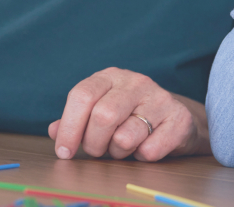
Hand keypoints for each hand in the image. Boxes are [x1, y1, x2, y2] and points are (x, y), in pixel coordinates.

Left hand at [48, 67, 207, 161]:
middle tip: (97, 151)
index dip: (69, 127)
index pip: (82, 95)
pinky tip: (145, 147)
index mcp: (110, 76)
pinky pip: (150, 150)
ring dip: (118, 152)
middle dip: (94, 144)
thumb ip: (75, 120)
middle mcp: (136, 82)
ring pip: (125, 137)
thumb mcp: (100, 110)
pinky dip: (142, 157)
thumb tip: (53, 131)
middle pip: (103, 116)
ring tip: (123, 147)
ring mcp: (160, 98)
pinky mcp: (179, 119)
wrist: (176, 118)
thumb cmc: (130, 115)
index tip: (64, 152)